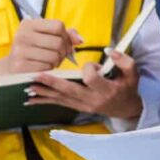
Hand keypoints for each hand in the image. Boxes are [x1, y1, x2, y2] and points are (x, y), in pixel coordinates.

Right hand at [5, 18, 82, 73]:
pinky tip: (45, 68)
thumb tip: (80, 40)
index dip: (66, 36)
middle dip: (64, 51)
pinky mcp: (21, 66)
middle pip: (58, 42)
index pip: (58, 25)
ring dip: (57, 61)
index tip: (65, 43)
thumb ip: (65, 34)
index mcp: (29, 24)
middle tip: (60, 56)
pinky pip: (47, 67)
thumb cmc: (34, 50)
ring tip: (51, 62)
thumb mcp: (45, 37)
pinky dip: (49, 69)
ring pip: (54, 56)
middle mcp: (22, 35)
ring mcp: (20, 51)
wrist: (11, 67)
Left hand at [27, 50, 142, 118]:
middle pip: (69, 90)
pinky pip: (58, 103)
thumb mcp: (133, 74)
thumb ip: (124, 61)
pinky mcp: (76, 107)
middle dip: (52, 83)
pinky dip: (44, 100)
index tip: (92, 64)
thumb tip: (109, 51)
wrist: (125, 108)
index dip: (89, 68)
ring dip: (43, 92)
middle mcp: (92, 100)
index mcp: (106, 91)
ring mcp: (83, 106)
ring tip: (27, 87)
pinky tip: (31, 99)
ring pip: (60, 98)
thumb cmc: (127, 88)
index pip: (91, 78)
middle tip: (36, 76)